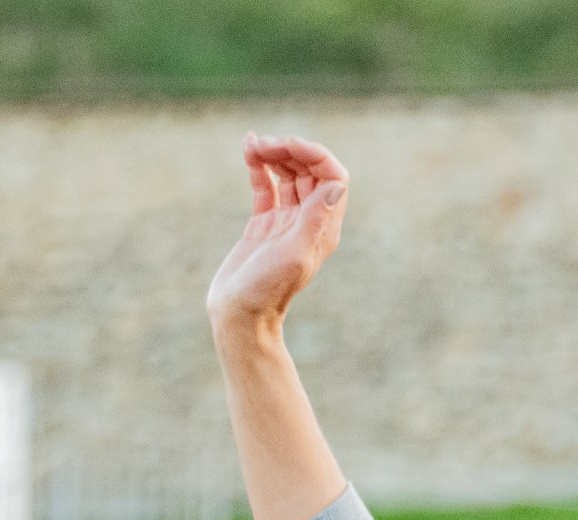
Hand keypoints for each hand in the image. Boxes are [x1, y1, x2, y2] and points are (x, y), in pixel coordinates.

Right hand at [207, 135, 348, 341]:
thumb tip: (337, 184)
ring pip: (287, 175)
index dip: (313, 155)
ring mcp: (286, 222)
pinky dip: (258, 167)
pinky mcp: (263, 224)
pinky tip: (247, 151)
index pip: (333, 177)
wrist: (240, 316)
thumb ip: (314, 219)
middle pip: (310, 171)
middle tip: (263, 145)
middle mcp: (309, 222)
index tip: (286, 146)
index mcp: (324, 228)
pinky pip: (266, 187)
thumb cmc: (266, 291)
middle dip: (290, 151)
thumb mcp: (293, 254)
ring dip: (273, 155)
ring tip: (252, 145)